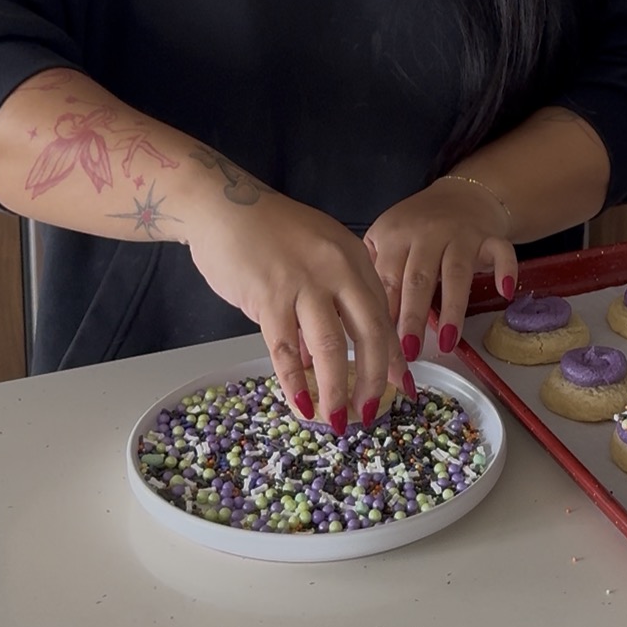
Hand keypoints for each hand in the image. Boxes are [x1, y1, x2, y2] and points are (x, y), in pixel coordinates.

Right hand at [184, 184, 404, 429]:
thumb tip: (323, 356)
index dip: (394, 354)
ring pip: (329, 348)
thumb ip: (328, 298)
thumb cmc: (268, 232)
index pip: (383, 313)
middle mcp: (337, 270)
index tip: (402, 384)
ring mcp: (303, 283)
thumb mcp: (316, 254)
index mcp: (355, 258)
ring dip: (335, 390)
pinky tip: (301, 405)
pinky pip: (285, 350)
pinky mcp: (268, 297)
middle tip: (371, 411)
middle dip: (373, 378)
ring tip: (339, 420)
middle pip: (368, 333)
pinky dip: (294, 382)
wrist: (224, 207)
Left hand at [364, 180, 517, 357]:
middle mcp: (428, 233)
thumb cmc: (416, 225)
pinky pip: (501, 252)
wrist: (459, 195)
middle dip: (413, 316)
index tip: (381, 345)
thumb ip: (373, 271)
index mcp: (396, 235)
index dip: (385, 313)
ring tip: (448, 342)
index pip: (388, 279)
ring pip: (456, 273)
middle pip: (418, 278)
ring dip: (453, 309)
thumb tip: (355, 319)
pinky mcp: (490, 237)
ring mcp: (461, 234)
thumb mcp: (385, 237)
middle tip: (410, 351)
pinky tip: (505, 293)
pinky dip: (505, 270)